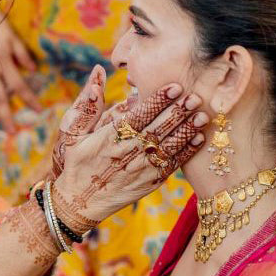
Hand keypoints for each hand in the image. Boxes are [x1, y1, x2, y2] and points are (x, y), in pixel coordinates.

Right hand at [52, 76, 207, 230]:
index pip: (139, 115)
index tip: (175, 87)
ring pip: (169, 146)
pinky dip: (186, 152)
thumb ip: (88, 103)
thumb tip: (98, 73)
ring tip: (202, 115)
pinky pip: (172, 165)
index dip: (158, 100)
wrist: (79, 202)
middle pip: (159, 128)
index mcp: (111, 137)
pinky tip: (198, 138)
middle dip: (179, 112)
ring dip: (187, 130)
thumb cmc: (76, 162)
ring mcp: (141, 169)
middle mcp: (128, 152)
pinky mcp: (149, 182)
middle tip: (196, 97)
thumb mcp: (73, 132)